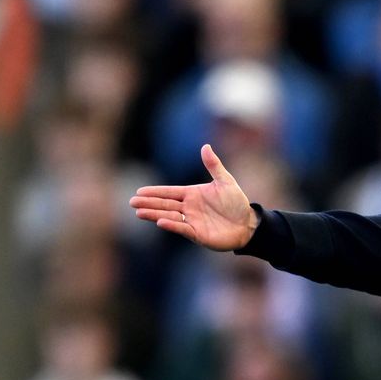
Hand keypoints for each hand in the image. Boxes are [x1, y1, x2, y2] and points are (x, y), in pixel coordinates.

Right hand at [129, 144, 257, 250]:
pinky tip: (160, 221)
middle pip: (165, 204)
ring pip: (169, 216)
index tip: (139, 191)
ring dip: (154, 214)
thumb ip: (214, 165)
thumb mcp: (226, 182)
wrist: (248, 224)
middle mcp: (189, 208)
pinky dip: (171, 224)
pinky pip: (182, 228)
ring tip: (139, 212)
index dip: (155, 192)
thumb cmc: (237, 203)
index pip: (169, 192)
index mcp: (192, 194)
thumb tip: (205, 146)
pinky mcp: (197, 234)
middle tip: (132, 202)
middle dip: (149, 203)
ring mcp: (192, 221)